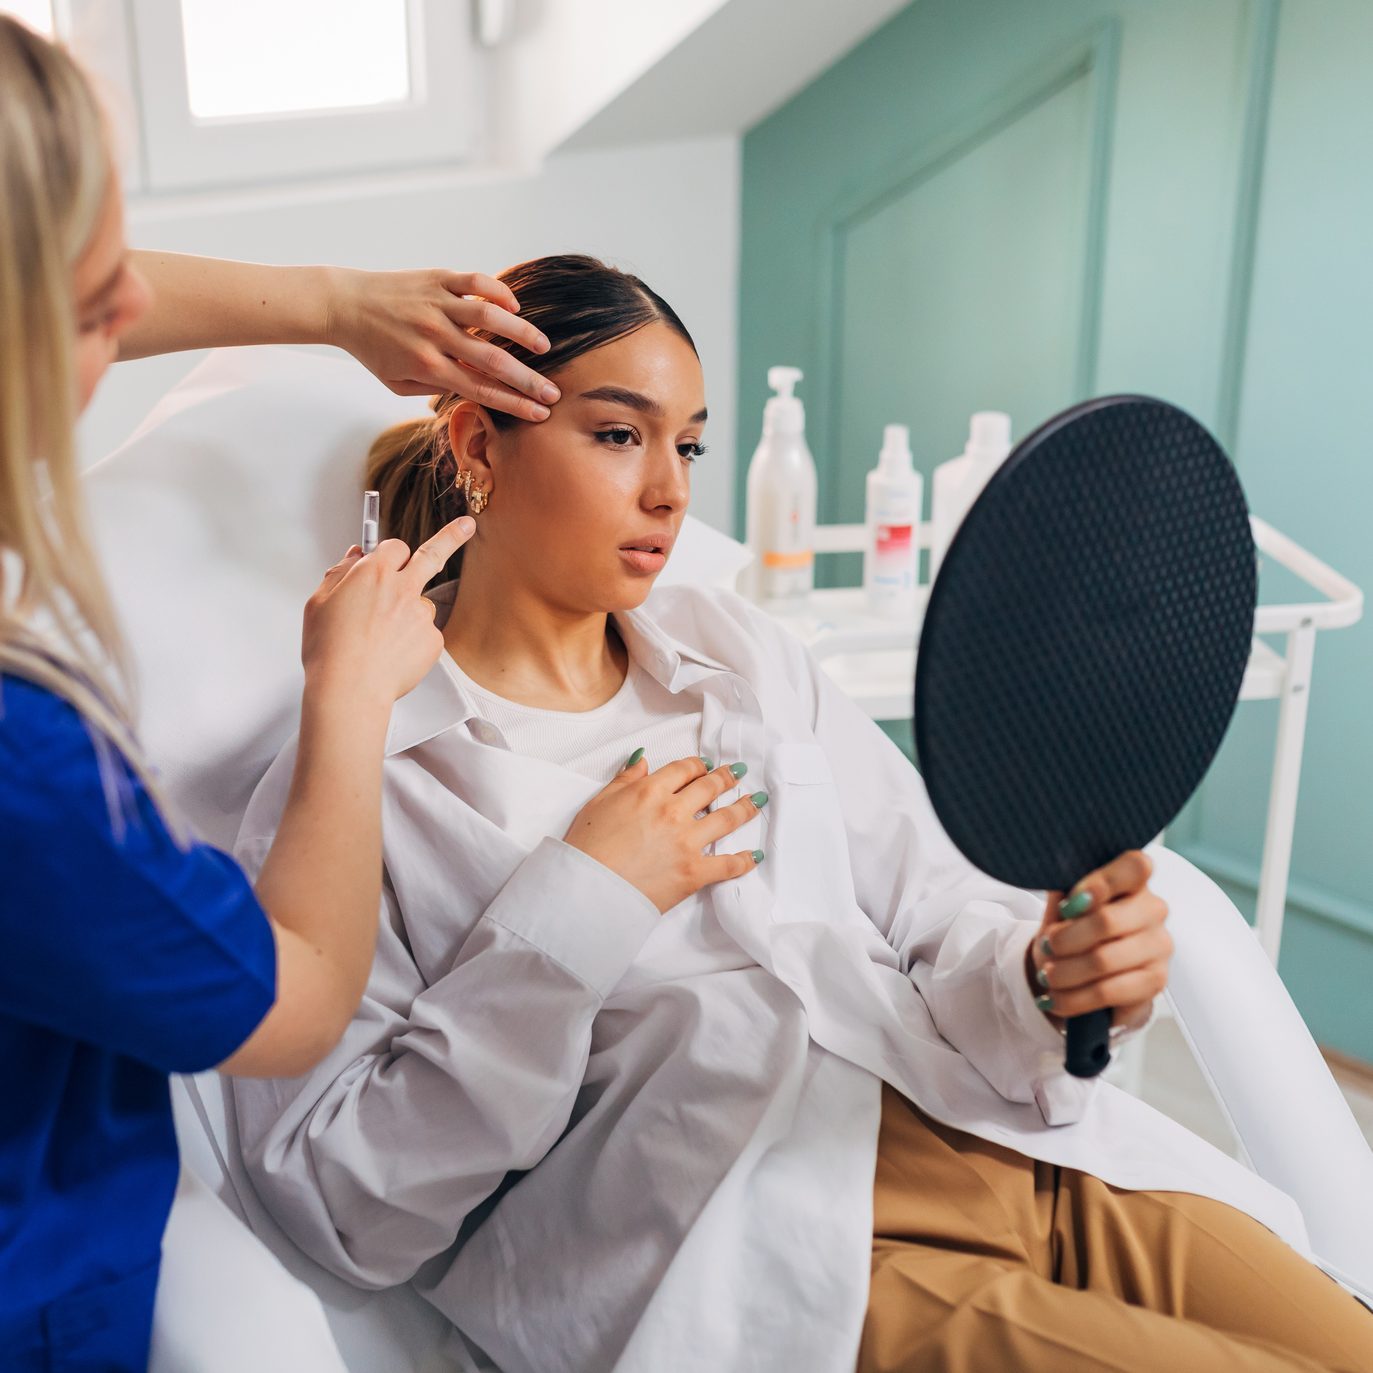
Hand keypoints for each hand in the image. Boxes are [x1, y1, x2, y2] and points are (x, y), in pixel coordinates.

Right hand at [300, 517, 476, 707]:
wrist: (349, 690)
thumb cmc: (329, 650)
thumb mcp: (319, 603)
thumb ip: (339, 573)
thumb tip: (355, 555)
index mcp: (373, 573)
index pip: (394, 547)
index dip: (390, 555)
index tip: (391, 557)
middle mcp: (403, 588)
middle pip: (432, 554)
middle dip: (452, 536)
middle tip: (468, 525)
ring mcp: (421, 614)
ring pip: (421, 605)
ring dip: (408, 614)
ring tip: (381, 641)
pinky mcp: (433, 640)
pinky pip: (425, 635)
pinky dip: (412, 643)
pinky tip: (391, 657)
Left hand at [324, 267, 558, 419]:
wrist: (343, 305)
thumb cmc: (372, 350)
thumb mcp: (397, 383)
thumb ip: (434, 390)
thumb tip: (473, 391)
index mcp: (426, 366)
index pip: (480, 389)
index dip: (514, 404)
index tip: (539, 414)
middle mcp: (434, 335)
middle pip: (492, 361)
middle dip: (527, 380)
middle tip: (552, 393)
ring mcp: (436, 303)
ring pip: (489, 318)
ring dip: (521, 332)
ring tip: (543, 347)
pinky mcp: (436, 278)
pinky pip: (474, 282)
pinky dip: (498, 292)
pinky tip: (514, 306)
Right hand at [563, 755, 764, 912]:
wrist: (587, 890)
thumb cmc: (587, 848)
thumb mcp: (599, 803)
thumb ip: (624, 779)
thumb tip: (642, 760)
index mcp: (649, 792)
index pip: (684, 769)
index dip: (698, 765)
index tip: (706, 766)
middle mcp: (673, 812)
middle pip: (710, 787)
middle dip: (727, 778)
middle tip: (738, 774)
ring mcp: (687, 842)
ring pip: (727, 818)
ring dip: (745, 807)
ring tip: (757, 801)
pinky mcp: (694, 872)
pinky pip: (728, 864)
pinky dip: (745, 860)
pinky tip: (755, 855)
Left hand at [1026, 850, 1171, 1033]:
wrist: (1080, 974)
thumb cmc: (1073, 931)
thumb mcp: (1063, 907)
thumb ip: (1065, 893)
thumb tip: (1062, 888)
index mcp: (1133, 881)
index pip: (1135, 865)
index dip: (1101, 882)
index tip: (1069, 904)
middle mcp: (1153, 909)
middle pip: (1107, 921)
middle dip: (1065, 939)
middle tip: (1046, 947)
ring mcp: (1159, 945)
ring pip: (1103, 960)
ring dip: (1065, 972)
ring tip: (1047, 976)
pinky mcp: (1155, 981)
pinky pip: (1108, 991)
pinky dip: (1074, 998)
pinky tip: (1057, 998)